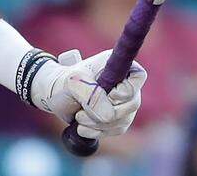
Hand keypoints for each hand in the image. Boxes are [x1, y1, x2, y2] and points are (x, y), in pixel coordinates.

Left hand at [30, 49, 146, 138]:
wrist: (58, 95)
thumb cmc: (65, 83)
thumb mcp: (73, 84)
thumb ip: (92, 96)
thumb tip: (109, 116)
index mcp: (117, 66)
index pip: (138, 76)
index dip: (125, 89)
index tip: (107, 93)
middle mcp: (126, 84)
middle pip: (132, 103)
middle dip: (104, 110)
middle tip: (82, 108)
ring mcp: (125, 103)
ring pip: (123, 120)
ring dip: (97, 122)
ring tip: (78, 116)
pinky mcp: (119, 120)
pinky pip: (116, 130)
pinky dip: (97, 130)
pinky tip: (82, 125)